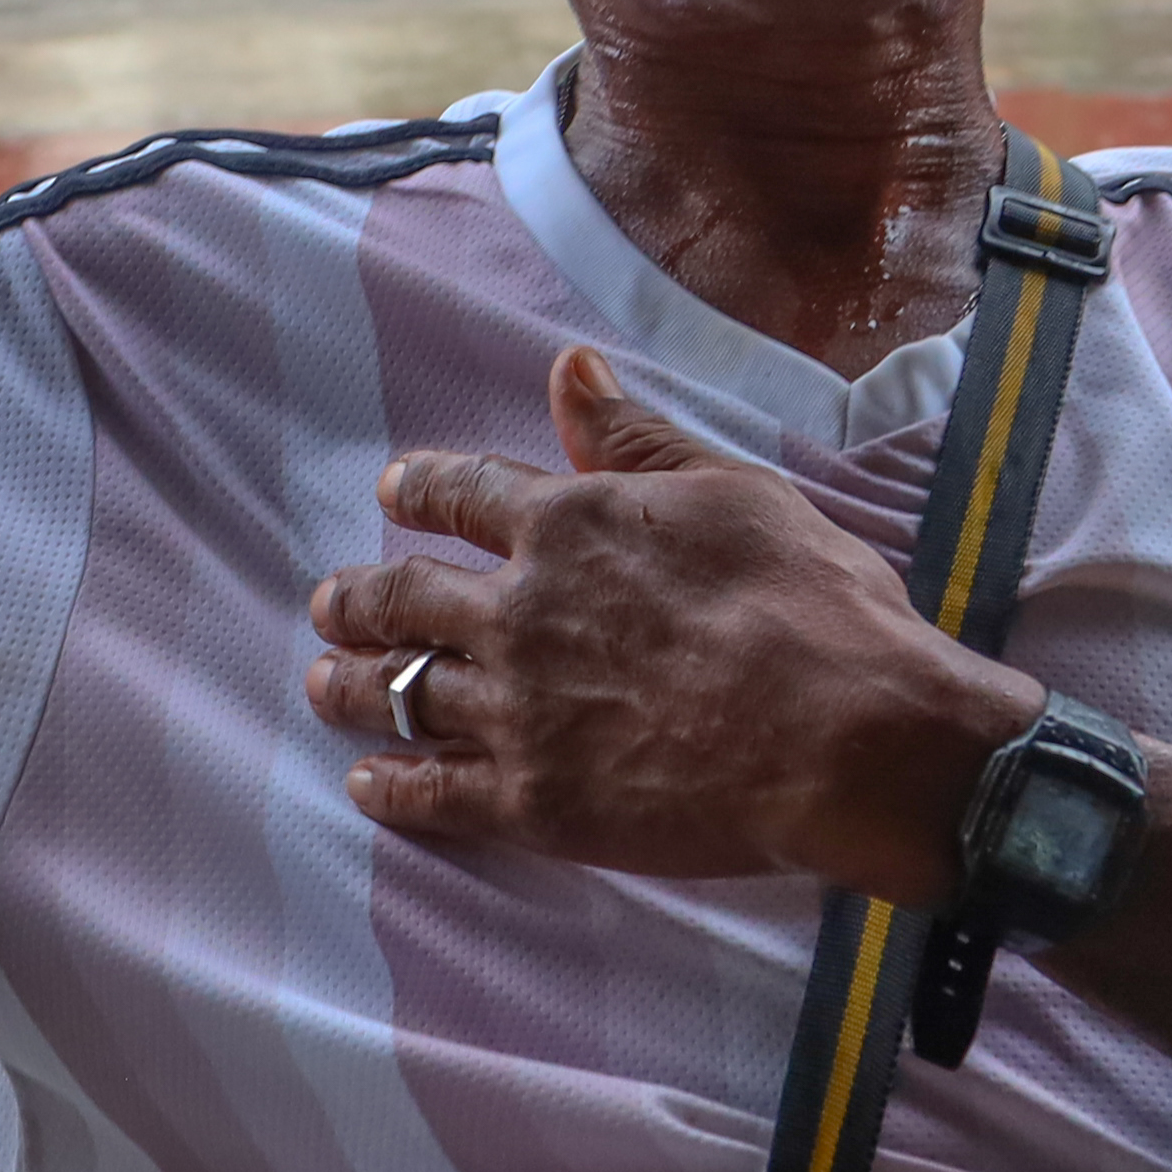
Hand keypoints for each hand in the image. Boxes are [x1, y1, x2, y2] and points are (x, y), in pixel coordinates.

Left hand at [306, 347, 1026, 897]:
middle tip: (331, 602)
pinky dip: (390, 785)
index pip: (464, 494)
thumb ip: (637, 438)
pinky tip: (368, 781)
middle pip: (406, 598)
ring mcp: (518, 711)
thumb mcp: (732, 491)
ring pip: (400, 693)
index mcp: (569, 526)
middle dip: (359, 598)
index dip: (421, 490)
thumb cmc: (811, 605)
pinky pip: (434, 792)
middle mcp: (521, 613)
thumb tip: (569, 367)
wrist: (846, 736)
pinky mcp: (533, 803)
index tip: (396, 494)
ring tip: (325, 681)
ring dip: (352, 684)